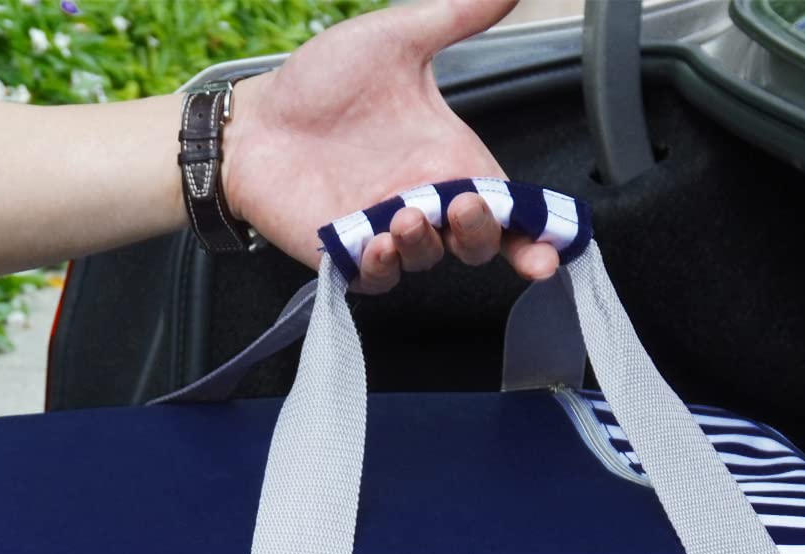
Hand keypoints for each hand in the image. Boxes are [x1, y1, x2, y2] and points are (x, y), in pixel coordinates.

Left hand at [220, 0, 557, 294]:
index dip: (533, 232)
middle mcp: (424, 201)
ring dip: (428, 244)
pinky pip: (378, 278)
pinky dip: (385, 265)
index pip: (506, 206)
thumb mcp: (396, 40)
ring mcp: (386, 233)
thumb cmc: (319, 85)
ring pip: (430, 261)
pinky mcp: (346, 255)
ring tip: (409, 213)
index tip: (551, 247)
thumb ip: (455, 16)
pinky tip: (380, 240)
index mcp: (447, 159)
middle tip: (466, 205)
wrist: (252, 119)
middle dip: (484, 234)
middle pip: (478, 243)